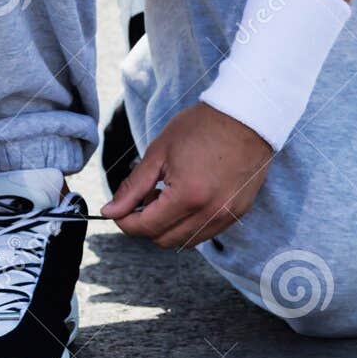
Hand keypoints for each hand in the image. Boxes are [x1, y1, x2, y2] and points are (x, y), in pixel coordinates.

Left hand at [101, 102, 272, 249]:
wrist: (246, 116)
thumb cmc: (203, 126)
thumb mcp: (159, 152)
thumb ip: (133, 186)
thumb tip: (110, 211)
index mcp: (187, 197)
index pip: (146, 227)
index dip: (125, 221)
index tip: (119, 209)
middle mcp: (209, 214)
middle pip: (164, 240)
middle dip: (145, 224)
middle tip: (142, 198)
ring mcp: (226, 216)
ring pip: (184, 241)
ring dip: (168, 226)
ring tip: (165, 196)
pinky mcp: (237, 213)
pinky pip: (205, 233)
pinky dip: (189, 223)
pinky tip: (186, 198)